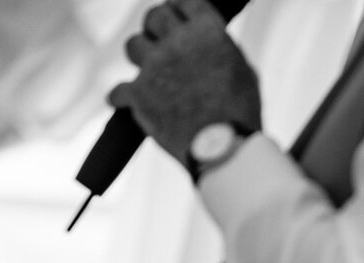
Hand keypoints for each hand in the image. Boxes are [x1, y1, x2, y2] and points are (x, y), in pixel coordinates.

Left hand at [108, 0, 262, 168]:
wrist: (222, 148)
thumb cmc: (240, 114)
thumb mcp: (245, 73)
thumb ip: (223, 53)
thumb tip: (213, 51)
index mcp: (207, 31)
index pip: (186, 2)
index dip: (181, 8)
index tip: (178, 15)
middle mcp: (177, 41)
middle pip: (154, 17)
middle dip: (156, 26)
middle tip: (158, 37)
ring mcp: (154, 66)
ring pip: (133, 46)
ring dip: (141, 56)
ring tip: (148, 69)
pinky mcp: (138, 94)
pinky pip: (118, 90)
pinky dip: (121, 97)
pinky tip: (123, 100)